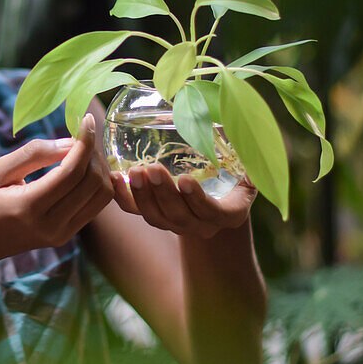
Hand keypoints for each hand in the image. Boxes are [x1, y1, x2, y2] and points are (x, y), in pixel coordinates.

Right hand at [0, 114, 113, 264]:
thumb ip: (33, 154)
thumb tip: (70, 141)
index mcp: (29, 207)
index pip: (72, 172)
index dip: (85, 142)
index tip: (86, 120)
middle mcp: (50, 226)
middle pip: (92, 183)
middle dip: (94, 154)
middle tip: (81, 135)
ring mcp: (60, 235)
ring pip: (100, 196)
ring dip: (98, 169)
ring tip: (82, 151)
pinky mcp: (65, 237)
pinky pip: (94, 206)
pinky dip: (95, 184)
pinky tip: (82, 168)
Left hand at [110, 163, 256, 239]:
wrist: (219, 200)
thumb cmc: (236, 176)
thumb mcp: (249, 170)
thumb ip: (249, 159)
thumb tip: (250, 138)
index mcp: (228, 214)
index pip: (211, 211)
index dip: (196, 198)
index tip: (185, 179)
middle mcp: (201, 225)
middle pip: (178, 216)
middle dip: (163, 193)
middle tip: (152, 169)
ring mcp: (176, 224)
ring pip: (155, 217)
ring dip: (142, 195)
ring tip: (133, 171)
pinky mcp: (156, 217)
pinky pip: (136, 212)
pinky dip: (123, 198)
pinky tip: (112, 178)